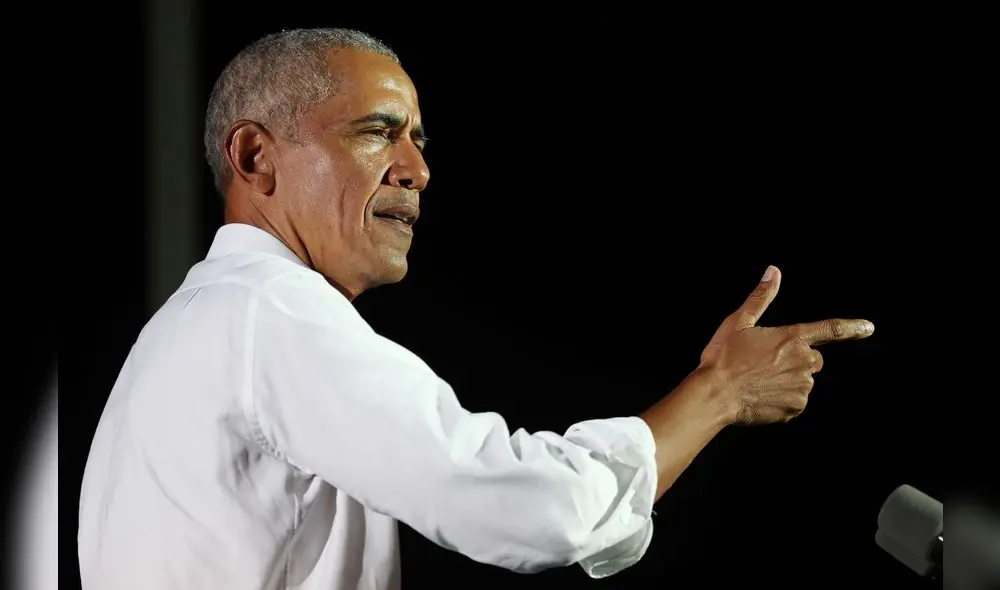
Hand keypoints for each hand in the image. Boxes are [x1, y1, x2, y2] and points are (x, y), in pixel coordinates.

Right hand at [698, 265, 873, 425]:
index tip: (868, 327)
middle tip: (766, 364)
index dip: (852, 327)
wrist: (715, 395)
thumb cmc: (723, 358)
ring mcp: (801, 387)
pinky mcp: (795, 407)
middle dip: (796, 360)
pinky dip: (782, 398)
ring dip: (787, 380)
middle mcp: (803, 362)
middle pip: (813, 360)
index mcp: (792, 338)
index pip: (831, 330)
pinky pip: (795, 401)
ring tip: (758, 380)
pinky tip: (760, 395)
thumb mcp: (738, 322)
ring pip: (802, 381)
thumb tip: (773, 271)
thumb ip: (761, 297)